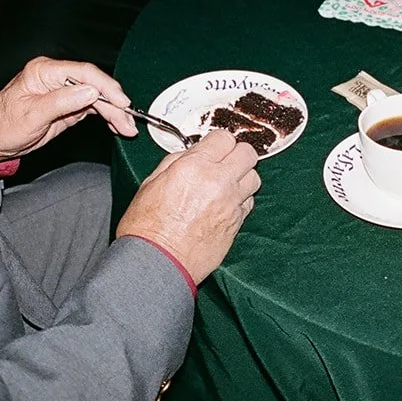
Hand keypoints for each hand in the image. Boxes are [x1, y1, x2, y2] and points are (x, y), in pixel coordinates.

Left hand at [0, 58, 135, 160]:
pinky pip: (93, 107)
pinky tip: (118, 125)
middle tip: (128, 121)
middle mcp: (57, 77)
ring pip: (97, 97)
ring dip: (114, 112)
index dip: (105, 86)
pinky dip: (107, 116)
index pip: (83, 72)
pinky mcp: (69, 104)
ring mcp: (64, 90)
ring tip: (128, 127)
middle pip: (94, 85)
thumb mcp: (32, 114)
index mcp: (45, 71)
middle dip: (114, 103)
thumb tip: (91, 91)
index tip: (120, 101)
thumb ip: (61, 102)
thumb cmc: (6, 124)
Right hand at [116, 130, 260, 283]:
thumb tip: (191, 154)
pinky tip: (224, 205)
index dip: (218, 142)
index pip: (224, 137)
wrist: (157, 262)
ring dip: (242, 178)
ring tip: (226, 185)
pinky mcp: (236, 223)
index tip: (213, 148)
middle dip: (237, 154)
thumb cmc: (147, 227)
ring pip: (254, 178)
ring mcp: (231, 204)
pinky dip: (240, 200)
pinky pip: (249, 203)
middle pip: (248, 153)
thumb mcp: (151, 182)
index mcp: (194, 167)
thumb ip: (176, 162)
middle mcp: (218, 182)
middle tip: (224, 162)